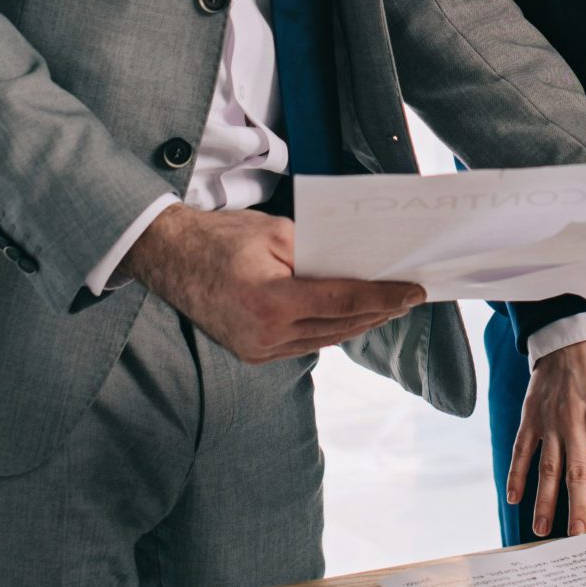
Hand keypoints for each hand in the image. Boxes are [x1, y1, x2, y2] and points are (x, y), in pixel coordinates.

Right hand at [118, 204, 422, 362]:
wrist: (170, 258)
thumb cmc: (222, 237)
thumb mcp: (276, 232)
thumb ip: (318, 253)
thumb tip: (360, 265)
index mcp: (271, 302)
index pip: (344, 303)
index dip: (384, 297)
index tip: (414, 291)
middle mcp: (265, 336)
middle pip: (340, 326)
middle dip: (379, 311)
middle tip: (409, 297)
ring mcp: (257, 350)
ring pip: (325, 340)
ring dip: (358, 323)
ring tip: (388, 306)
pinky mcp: (253, 354)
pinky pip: (304, 344)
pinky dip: (330, 330)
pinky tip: (350, 317)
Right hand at [507, 340, 585, 537]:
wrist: (573, 331)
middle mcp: (576, 424)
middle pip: (577, 476)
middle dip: (579, 511)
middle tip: (578, 539)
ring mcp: (550, 421)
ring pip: (546, 469)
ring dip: (544, 502)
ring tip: (542, 530)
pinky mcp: (531, 415)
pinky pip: (522, 449)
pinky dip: (517, 475)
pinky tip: (515, 497)